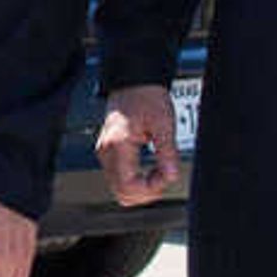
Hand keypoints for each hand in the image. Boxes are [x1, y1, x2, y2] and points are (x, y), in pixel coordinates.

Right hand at [97, 81, 183, 206]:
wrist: (134, 82)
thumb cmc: (146, 96)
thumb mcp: (164, 123)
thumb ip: (167, 152)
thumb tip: (171, 175)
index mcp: (118, 145)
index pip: (129, 186)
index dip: (151, 189)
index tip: (166, 176)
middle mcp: (107, 153)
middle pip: (122, 194)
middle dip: (147, 192)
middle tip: (164, 175)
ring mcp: (106, 155)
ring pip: (120, 190)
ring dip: (142, 188)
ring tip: (159, 171)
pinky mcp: (110, 154)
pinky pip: (120, 179)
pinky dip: (136, 181)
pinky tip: (150, 170)